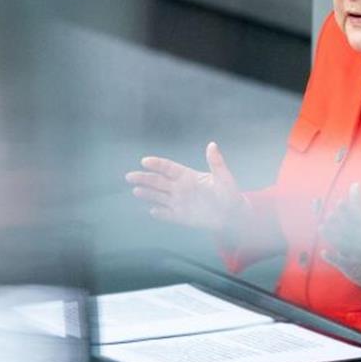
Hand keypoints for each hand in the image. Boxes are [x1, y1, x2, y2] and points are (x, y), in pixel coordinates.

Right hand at [125, 142, 246, 232]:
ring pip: (158, 197)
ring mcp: (178, 202)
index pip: (168, 168)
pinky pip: (167, 214)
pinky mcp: (180, 217)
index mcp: (187, 175)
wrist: (230, 215)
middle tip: (130, 176)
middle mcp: (179, 188)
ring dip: (147, 194)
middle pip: (158, 181)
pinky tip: (152, 211)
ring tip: (136, 191)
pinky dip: (160, 213)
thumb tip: (212, 145)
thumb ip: (216, 163)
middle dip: (144, 178)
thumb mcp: (224, 177)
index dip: (157, 164)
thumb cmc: (228, 193)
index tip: (145, 161)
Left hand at [319, 182, 360, 290]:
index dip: (349, 211)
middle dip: (340, 223)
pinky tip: (323, 252)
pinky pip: (340, 262)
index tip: (339, 202)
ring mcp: (357, 254)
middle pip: (351, 231)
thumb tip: (355, 184)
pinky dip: (332, 257)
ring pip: (343, 245)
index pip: (359, 219)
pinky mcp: (349, 266)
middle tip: (328, 215)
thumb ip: (357, 204)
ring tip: (321, 228)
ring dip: (333, 237)